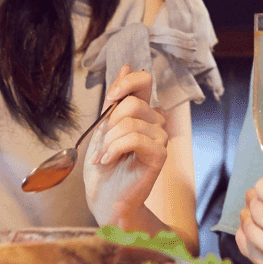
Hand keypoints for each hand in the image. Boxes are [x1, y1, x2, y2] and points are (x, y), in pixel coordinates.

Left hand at [83, 64, 168, 229]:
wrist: (104, 198)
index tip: (109, 97)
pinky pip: (135, 139)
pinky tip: (109, 161)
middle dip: (109, 124)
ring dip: (109, 142)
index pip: (143, 81)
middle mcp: (155, 121)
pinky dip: (115, 149)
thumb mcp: (103, 126)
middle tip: (102, 146)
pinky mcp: (160, 154)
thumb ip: (115, 99)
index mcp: (142, 112)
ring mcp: (160, 138)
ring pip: (131, 122)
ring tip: (104, 158)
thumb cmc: (104, 166)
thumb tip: (126, 65)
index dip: (126, 82)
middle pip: (132, 103)